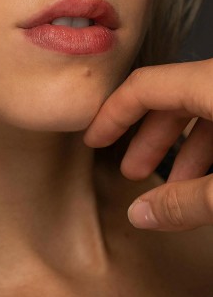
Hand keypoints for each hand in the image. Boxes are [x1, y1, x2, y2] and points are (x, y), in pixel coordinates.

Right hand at [84, 59, 212, 230]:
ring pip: (201, 107)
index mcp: (210, 82)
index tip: (95, 139)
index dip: (112, 115)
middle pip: (171, 97)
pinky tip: (206, 183)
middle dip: (148, 138)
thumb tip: (141, 214)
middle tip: (132, 171)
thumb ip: (184, 201)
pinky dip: (210, 145)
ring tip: (174, 188)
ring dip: (181, 147)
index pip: (144, 86)